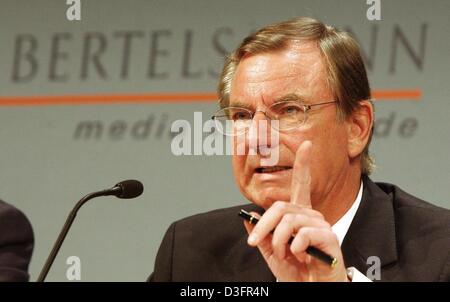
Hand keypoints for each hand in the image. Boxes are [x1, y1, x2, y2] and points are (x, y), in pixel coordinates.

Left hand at [244, 140, 347, 281]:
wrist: (310, 287)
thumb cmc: (295, 270)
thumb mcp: (272, 252)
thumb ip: (261, 234)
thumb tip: (246, 217)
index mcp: (299, 215)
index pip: (301, 185)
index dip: (303, 164)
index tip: (307, 144)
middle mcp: (311, 215)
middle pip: (280, 207)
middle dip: (264, 226)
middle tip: (255, 243)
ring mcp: (321, 225)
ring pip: (289, 221)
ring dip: (279, 241)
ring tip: (284, 256)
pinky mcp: (329, 237)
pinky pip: (303, 234)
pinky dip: (295, 247)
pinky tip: (300, 257)